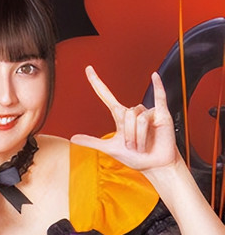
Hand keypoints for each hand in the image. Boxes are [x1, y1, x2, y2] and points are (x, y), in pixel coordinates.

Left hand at [72, 67, 182, 182]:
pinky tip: (154, 76)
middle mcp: (133, 112)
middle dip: (130, 134)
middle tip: (133, 147)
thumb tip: (72, 138)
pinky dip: (158, 86)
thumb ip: (92, 142)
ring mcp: (147, 112)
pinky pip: (159, 97)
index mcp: (120, 118)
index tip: (88, 69)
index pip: (106, 96)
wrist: (154, 165)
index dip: (97, 83)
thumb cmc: (135, 158)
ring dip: (139, 135)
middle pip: (126, 114)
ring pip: (138, 117)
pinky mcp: (162, 114)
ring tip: (143, 145)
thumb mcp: (110, 149)